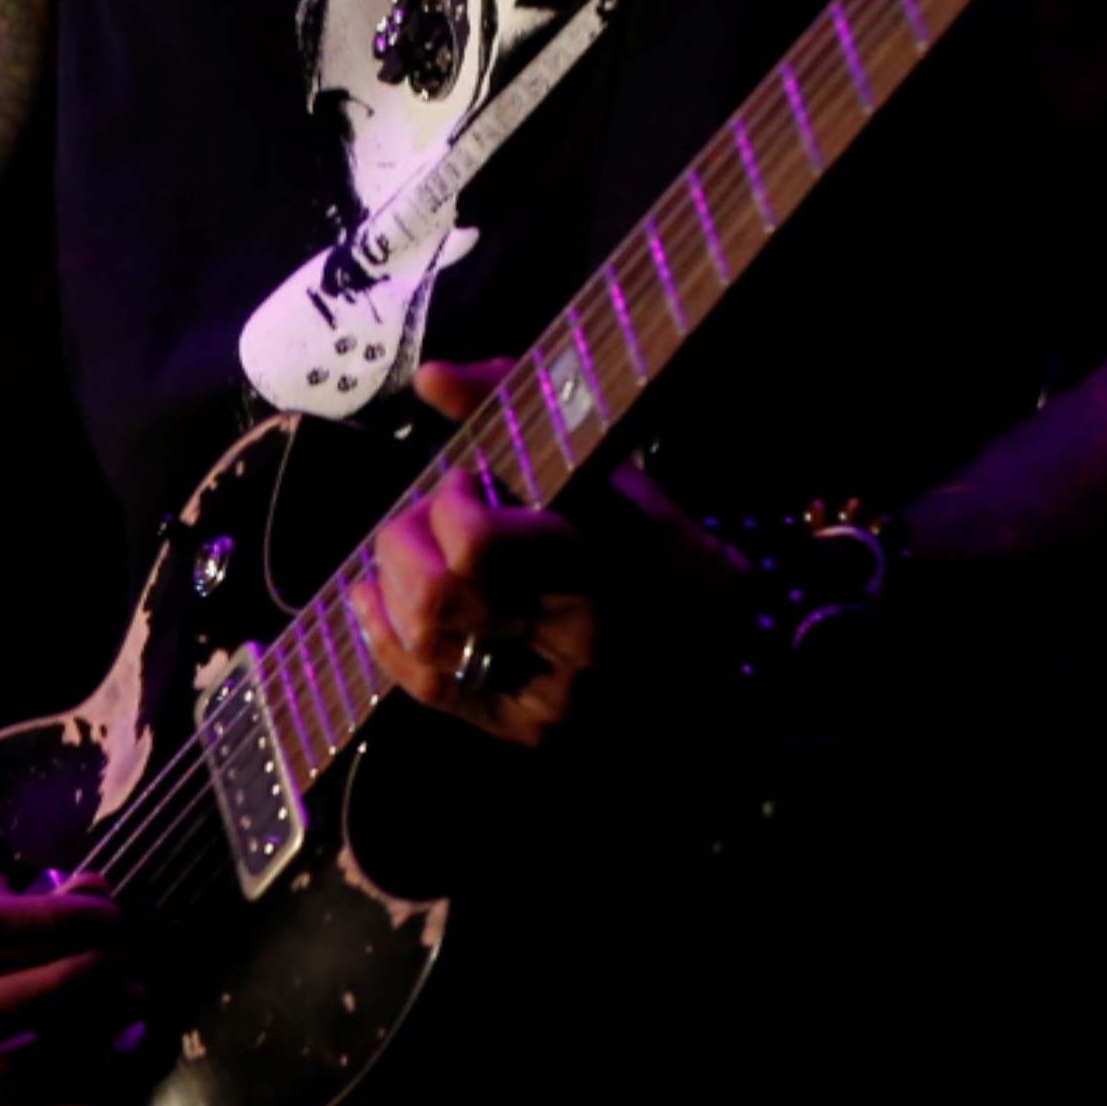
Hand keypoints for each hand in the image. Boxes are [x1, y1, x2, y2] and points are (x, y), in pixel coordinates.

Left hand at [364, 360, 749, 751]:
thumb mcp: (616, 471)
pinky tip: (378, 599)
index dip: (451, 504)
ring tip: (415, 553)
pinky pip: (429, 687)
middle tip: (432, 516)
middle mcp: (578, 639)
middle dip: (409, 541)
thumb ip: (522, 406)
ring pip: (426, 640)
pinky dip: (385, 634)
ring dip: (395, 583)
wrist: (728, 664)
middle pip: (440, 595)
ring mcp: (551, 695)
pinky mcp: (524, 729)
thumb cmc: (667, 553)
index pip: (480, 547)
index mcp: (610, 563)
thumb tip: (433, 376)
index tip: (470, 483)